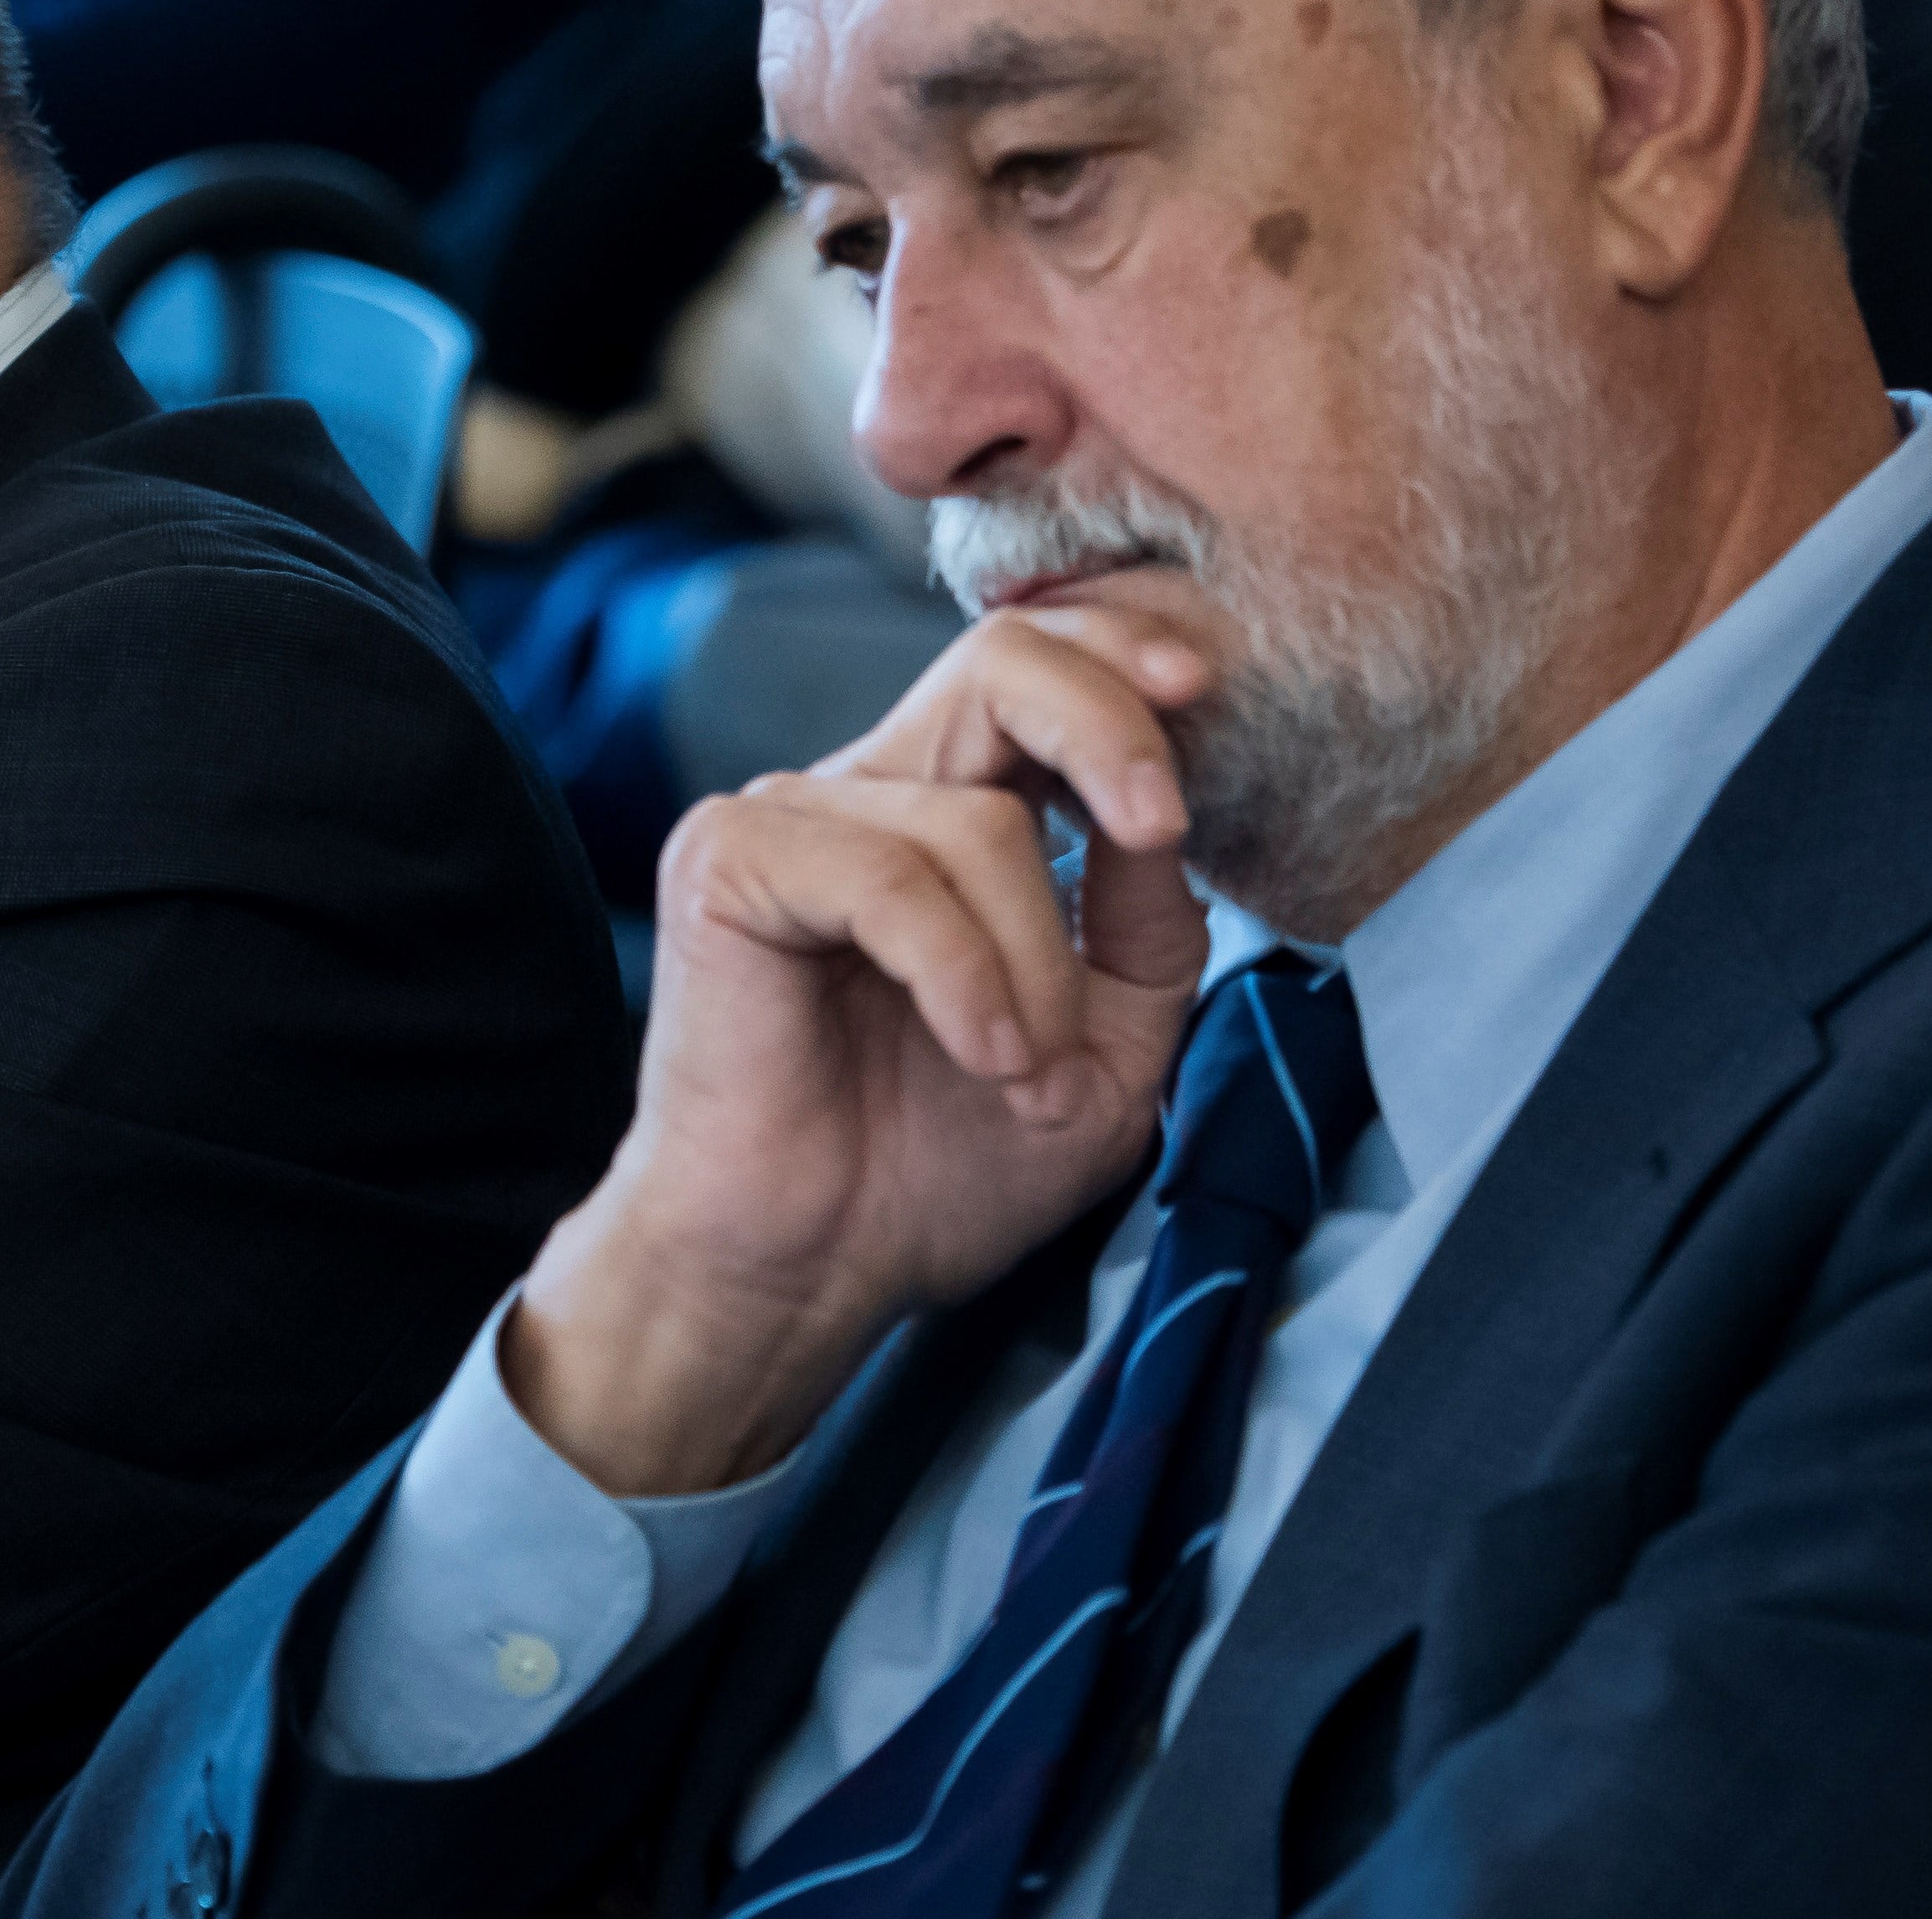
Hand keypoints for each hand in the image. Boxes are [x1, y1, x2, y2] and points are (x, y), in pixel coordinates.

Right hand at [505, 606, 1221, 1495]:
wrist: (808, 1271)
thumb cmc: (939, 1168)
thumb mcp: (1106, 1049)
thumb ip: (1144, 927)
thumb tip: (1166, 817)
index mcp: (948, 814)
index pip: (1035, 673)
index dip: (1122, 660)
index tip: (1204, 693)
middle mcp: (866, 794)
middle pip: (998, 664)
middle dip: (1107, 727)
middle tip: (1162, 829)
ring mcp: (789, 820)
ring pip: (974, 823)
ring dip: (1035, 969)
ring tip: (1028, 1076)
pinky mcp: (727, 864)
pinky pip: (888, 880)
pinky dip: (960, 976)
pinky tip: (978, 1054)